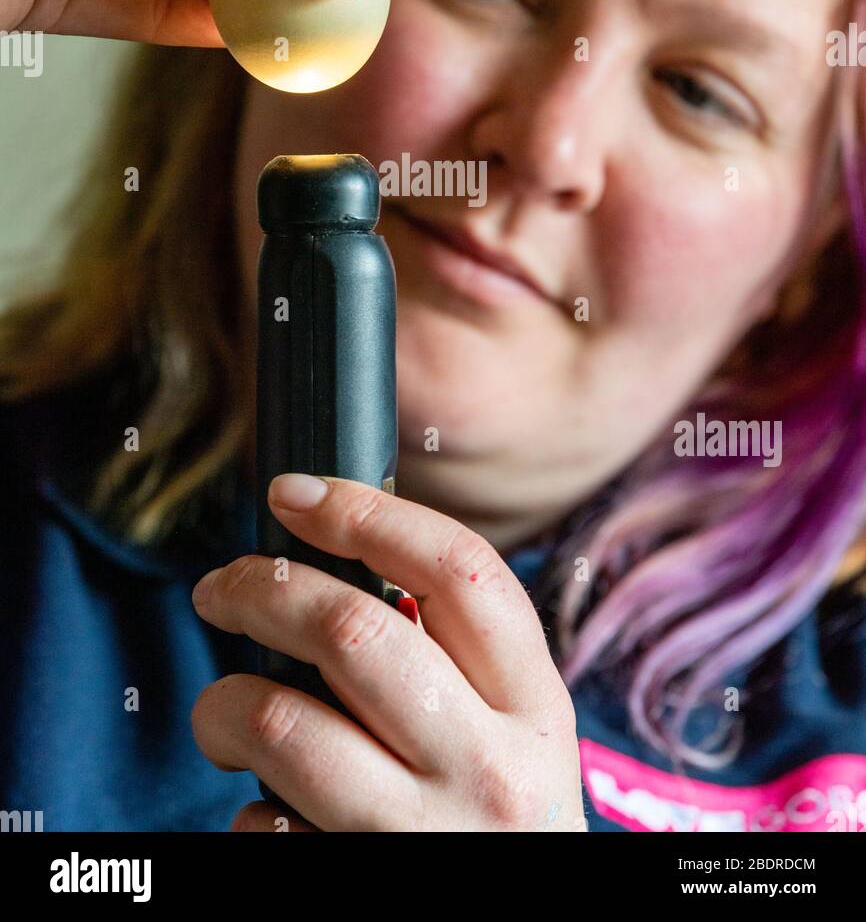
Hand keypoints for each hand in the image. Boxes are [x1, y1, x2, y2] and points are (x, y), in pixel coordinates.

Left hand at [190, 474, 587, 831]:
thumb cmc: (499, 824)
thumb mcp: (515, 733)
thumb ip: (458, 657)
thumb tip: (339, 558)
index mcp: (535, 705)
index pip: (457, 569)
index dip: (364, 513)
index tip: (293, 494)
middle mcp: (489, 770)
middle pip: (351, 630)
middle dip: (261, 590)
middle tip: (220, 589)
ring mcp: (421, 839)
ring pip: (282, 723)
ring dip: (224, 704)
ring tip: (224, 713)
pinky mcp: (355, 886)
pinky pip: (263, 826)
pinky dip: (248, 807)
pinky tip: (270, 809)